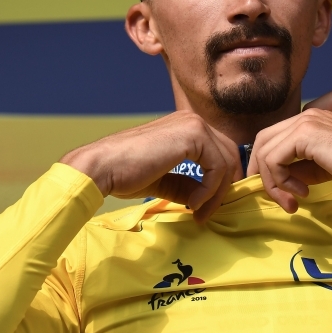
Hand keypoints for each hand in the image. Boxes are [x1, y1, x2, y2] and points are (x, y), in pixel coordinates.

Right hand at [60, 112, 241, 221]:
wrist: (102, 168)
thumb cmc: (125, 174)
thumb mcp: (164, 181)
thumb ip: (187, 185)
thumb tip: (207, 198)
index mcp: (185, 127)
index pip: (219, 153)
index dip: (219, 182)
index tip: (205, 207)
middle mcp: (192, 120)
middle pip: (228, 155)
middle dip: (223, 187)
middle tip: (207, 212)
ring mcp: (194, 124)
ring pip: (226, 161)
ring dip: (216, 193)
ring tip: (198, 212)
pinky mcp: (193, 135)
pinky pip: (217, 166)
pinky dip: (209, 190)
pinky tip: (192, 204)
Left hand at [247, 108, 331, 212]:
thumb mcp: (327, 169)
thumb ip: (302, 169)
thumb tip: (279, 180)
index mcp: (313, 120)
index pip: (274, 139)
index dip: (269, 168)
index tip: (282, 194)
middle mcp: (307, 115)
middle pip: (263, 142)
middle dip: (263, 174)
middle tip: (280, 200)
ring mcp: (307, 122)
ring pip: (264, 150)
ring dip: (272, 183)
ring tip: (292, 202)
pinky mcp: (307, 135)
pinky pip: (273, 159)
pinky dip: (280, 181)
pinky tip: (303, 193)